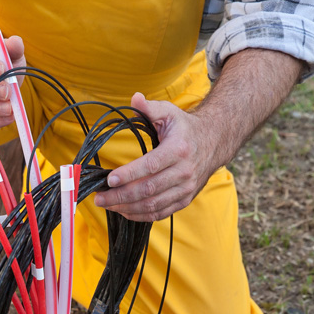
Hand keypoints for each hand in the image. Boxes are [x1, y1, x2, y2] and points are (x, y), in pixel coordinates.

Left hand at [96, 93, 220, 221]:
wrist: (213, 143)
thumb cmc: (185, 128)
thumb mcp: (169, 113)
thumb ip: (150, 108)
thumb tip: (134, 98)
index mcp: (178, 150)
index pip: (151, 165)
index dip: (129, 174)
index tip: (109, 180)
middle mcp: (184, 172)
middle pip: (149, 189)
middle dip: (121, 196)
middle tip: (99, 198)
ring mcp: (185, 189)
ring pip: (153, 205)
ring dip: (127, 208)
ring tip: (107, 205)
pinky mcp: (184, 200)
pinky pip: (160, 213)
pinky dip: (140, 215)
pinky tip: (123, 211)